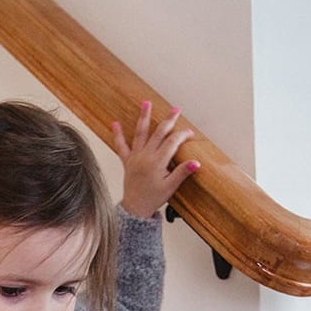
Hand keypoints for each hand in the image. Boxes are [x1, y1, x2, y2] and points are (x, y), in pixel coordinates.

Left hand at [112, 101, 199, 219]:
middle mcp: (145, 156)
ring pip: (140, 133)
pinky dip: (118, 134)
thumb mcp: (170, 187)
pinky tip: (115, 123)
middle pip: (159, 133)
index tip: (190, 133)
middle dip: (168, 120)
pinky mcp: (127, 161)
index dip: (182, 135)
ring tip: (146, 103)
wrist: (135, 208)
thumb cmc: (153, 198)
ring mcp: (135, 157)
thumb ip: (182, 172)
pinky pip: (121, 146)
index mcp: (157, 162)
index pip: (172, 142)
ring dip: (144, 117)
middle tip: (175, 109)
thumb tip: (196, 162)